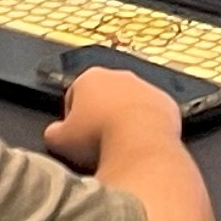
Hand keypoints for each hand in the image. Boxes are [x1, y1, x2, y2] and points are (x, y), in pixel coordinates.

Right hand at [47, 63, 183, 172]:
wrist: (140, 145)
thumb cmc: (97, 139)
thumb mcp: (60, 141)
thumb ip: (53, 133)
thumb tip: (54, 133)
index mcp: (90, 77)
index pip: (75, 94)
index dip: (73, 117)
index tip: (76, 136)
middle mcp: (120, 75)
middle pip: (104, 95)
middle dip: (100, 114)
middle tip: (97, 141)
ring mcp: (147, 87)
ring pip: (131, 103)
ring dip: (125, 119)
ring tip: (120, 145)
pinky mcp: (167, 103)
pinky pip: (154, 114)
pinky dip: (148, 127)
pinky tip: (141, 145)